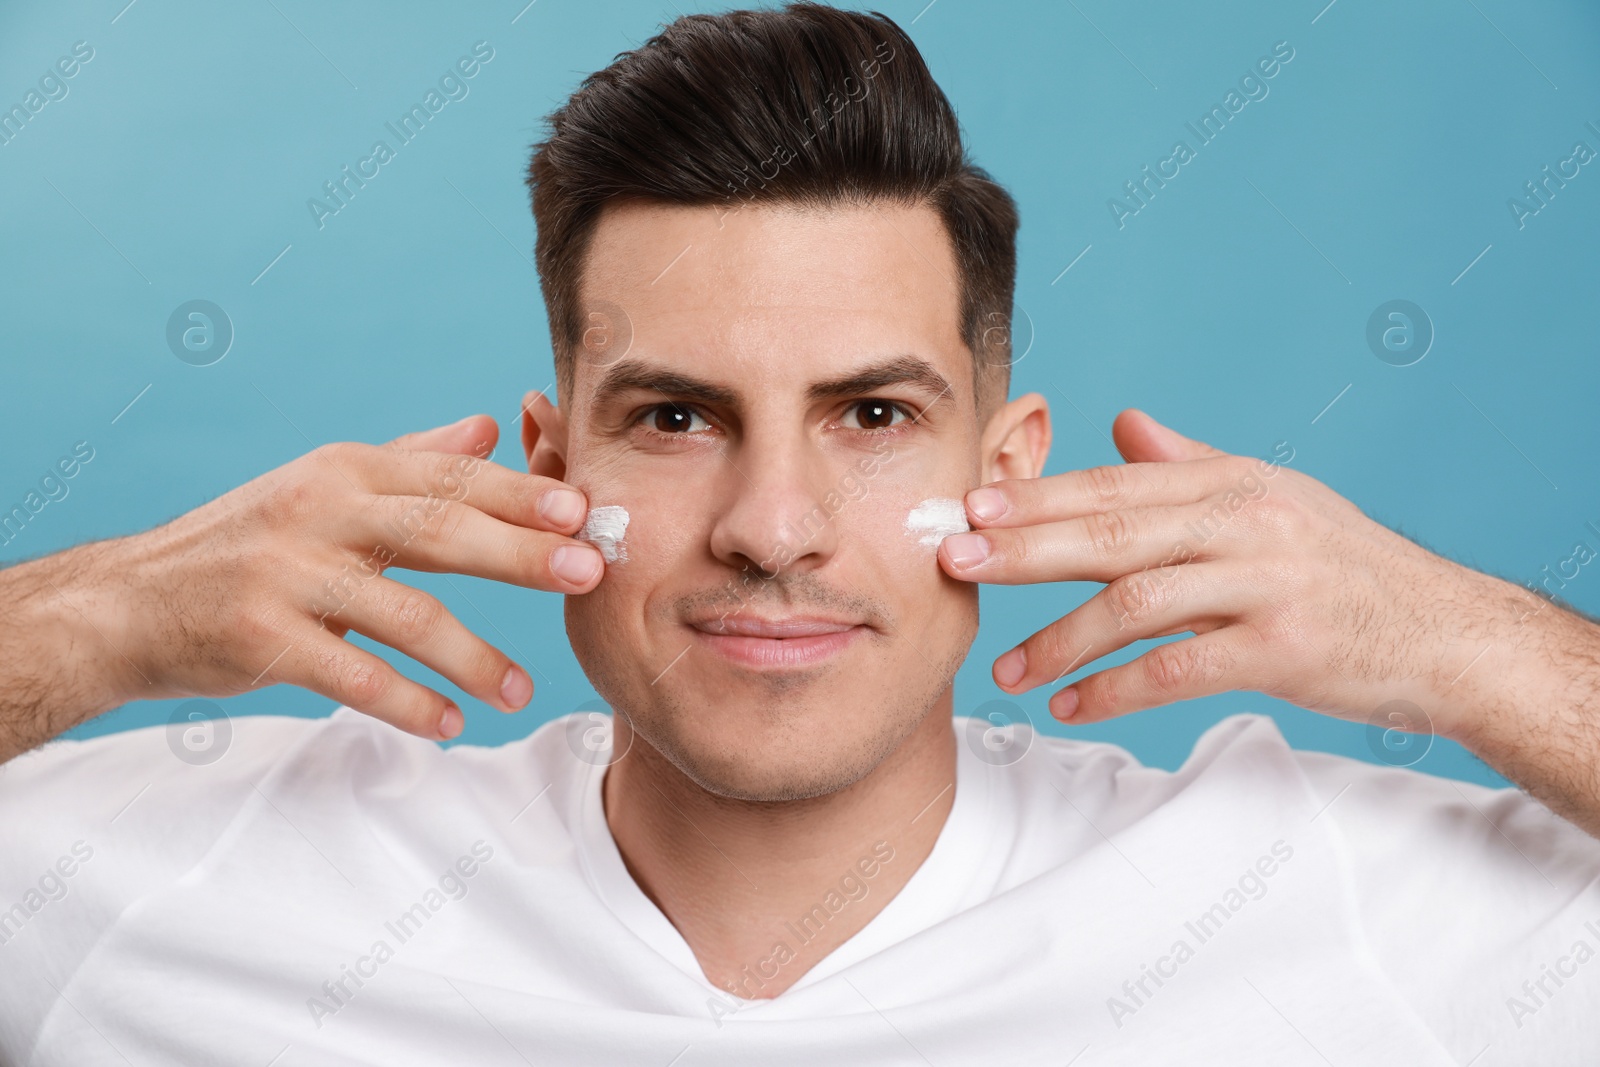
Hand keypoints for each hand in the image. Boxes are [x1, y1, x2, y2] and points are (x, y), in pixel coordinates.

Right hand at [12, 413, 603, 749]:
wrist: (126, 602)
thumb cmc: (245, 542)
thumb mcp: (323, 487)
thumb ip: (410, 461)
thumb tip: (489, 425)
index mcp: (345, 470)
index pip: (450, 478)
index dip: (520, 494)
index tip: (585, 511)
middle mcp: (318, 512)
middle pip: (439, 530)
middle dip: (520, 552)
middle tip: (589, 572)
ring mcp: (286, 575)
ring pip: (403, 613)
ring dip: (471, 657)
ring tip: (519, 692)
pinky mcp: (259, 639)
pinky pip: (350, 675)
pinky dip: (403, 702)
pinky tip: (447, 724)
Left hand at [936, 408, 1523, 743]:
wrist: (1442, 631)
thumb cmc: (1342, 564)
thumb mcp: (1271, 498)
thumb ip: (1190, 465)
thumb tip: (1122, 424)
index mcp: (1230, 483)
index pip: (1113, 486)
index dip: (1036, 497)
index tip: (970, 506)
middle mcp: (1244, 523)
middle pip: (1111, 534)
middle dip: (1023, 549)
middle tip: (955, 564)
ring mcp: (1265, 585)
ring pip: (1136, 604)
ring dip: (1059, 640)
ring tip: (1004, 670)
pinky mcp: (1282, 649)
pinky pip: (1178, 669)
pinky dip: (1116, 690)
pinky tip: (1070, 705)